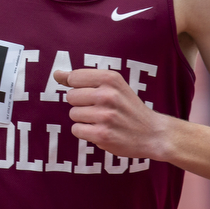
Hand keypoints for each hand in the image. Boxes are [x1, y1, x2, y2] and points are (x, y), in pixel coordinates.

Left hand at [53, 68, 168, 160]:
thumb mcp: (113, 86)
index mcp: (111, 78)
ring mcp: (105, 115)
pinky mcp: (102, 134)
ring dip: (84, 119)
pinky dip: (85, 132)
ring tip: (102, 121)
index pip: (74, 77)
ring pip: (73, 114)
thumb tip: (56, 74)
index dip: (78, 87)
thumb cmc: (128, 107)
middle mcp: (108, 95)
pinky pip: (76, 130)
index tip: (90, 93)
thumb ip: (83, 79)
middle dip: (80, 104)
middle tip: (99, 109)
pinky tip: (101, 131)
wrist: (153, 133)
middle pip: (70, 96)